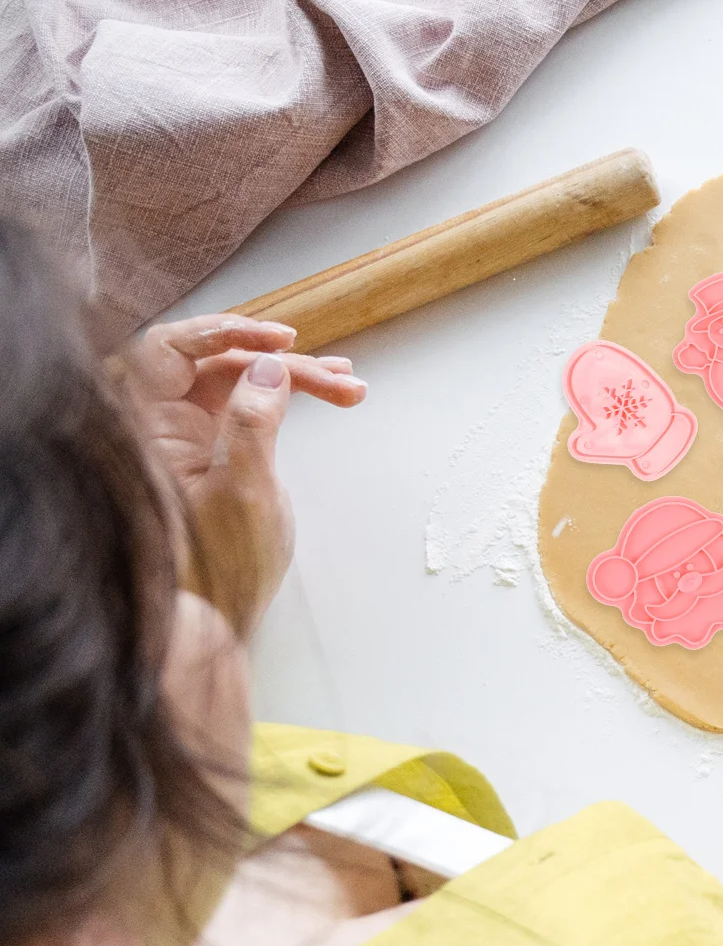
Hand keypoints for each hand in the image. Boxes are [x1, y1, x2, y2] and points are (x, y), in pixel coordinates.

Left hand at [110, 314, 364, 631]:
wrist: (219, 614)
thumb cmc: (221, 566)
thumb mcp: (245, 492)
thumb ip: (252, 424)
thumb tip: (269, 367)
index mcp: (151, 427)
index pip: (172, 350)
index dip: (224, 332)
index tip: (278, 339)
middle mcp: (166, 421)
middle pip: (218, 360)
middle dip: (278, 360)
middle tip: (332, 373)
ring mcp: (193, 431)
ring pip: (243, 379)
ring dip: (297, 377)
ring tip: (348, 385)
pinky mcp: (220, 445)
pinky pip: (254, 403)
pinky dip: (293, 396)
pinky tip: (332, 393)